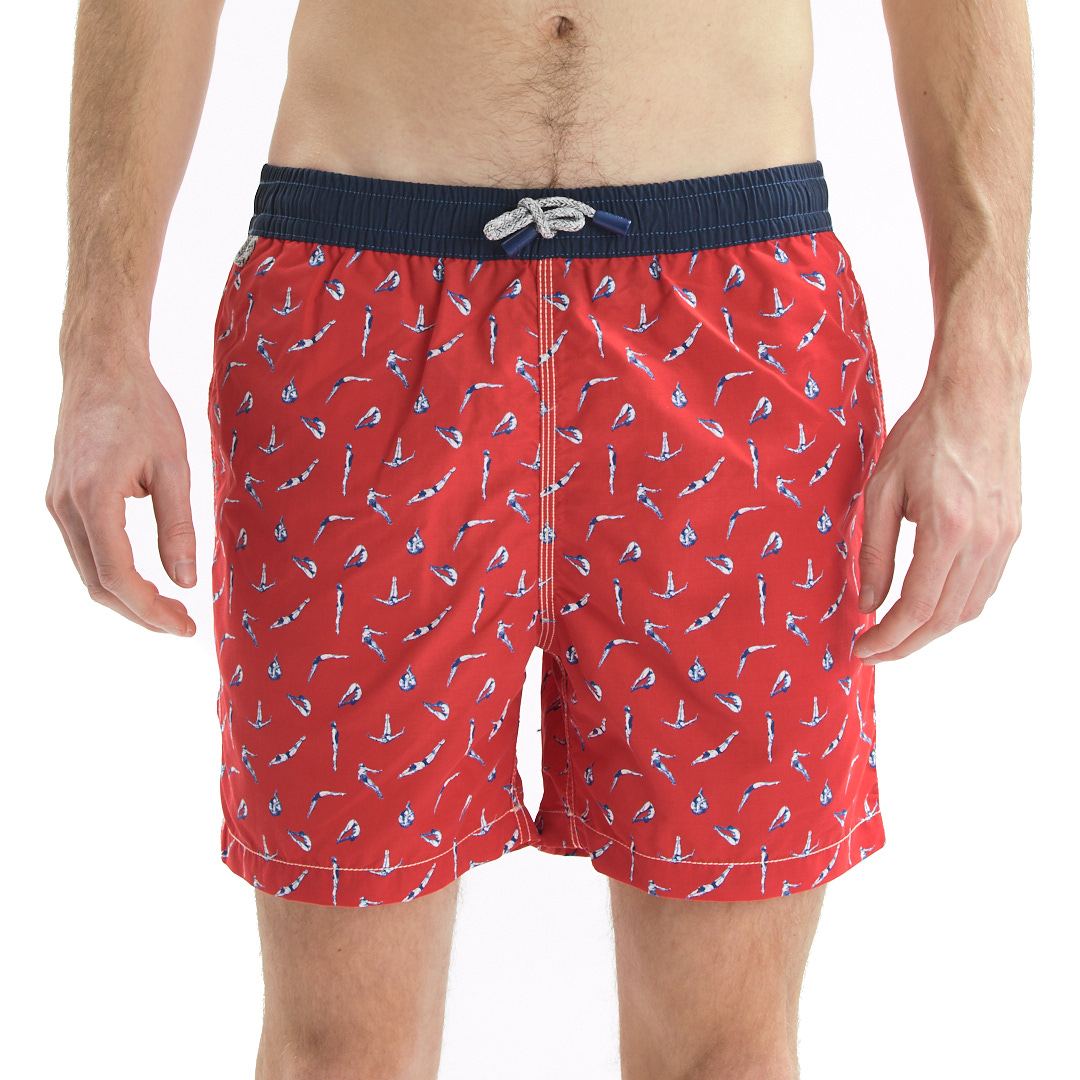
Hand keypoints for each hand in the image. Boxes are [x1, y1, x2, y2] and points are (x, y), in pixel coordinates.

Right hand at [46, 347, 196, 635]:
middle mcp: (64, 506)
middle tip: (182, 625)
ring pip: (88, 571)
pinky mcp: (61, 498)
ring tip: (170, 609)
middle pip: (97, 584)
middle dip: (140, 613)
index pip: (117, 576)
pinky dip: (112, 574)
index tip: (185, 627)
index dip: (151, 610)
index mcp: (93, 498)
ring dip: (126, 597)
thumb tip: (187, 580)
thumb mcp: (173, 467)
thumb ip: (179, 527)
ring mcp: (57, 503)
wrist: (102, 367)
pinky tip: (145, 580)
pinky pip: (85, 551)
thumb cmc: (142, 409)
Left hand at [854, 364, 1023, 662]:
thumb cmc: (924, 435)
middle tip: (873, 651)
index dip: (888, 637)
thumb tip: (867, 602)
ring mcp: (1004, 539)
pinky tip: (927, 607)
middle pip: (945, 618)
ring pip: (968, 608)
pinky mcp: (1011, 533)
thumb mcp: (881, 489)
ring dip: (931, 630)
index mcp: (948, 529)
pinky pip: (983, 587)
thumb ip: (874, 551)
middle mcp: (984, 541)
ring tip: (894, 634)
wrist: (978, 398)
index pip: (917, 607)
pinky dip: (954, 607)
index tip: (861, 649)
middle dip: (906, 643)